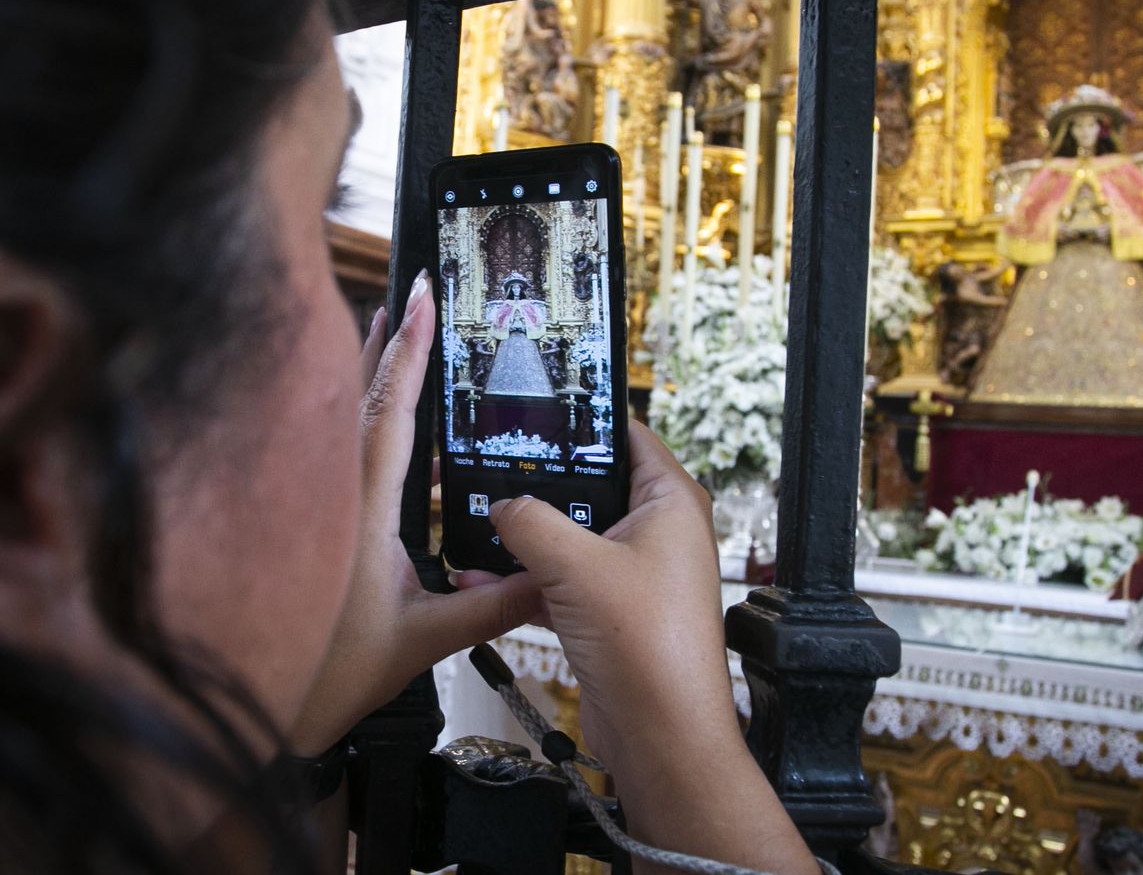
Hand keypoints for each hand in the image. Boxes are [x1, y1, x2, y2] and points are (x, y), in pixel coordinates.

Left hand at [290, 273, 544, 752]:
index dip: (411, 352)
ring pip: (346, 423)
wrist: (257, 715)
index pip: (390, 412)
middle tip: (408, 292)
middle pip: (361, 400)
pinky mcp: (314, 526)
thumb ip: (492, 609)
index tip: (422, 298)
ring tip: (393, 332)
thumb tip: (551, 581)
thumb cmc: (327, 678)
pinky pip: (343, 456)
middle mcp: (335, 497)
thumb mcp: (423, 642)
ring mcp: (320, 508)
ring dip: (372, 376)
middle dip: (386, 343)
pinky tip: (387, 424)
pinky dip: (366, 420)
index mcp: (360, 509)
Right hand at [462, 424, 816, 874]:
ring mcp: (634, 573)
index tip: (538, 409)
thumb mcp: (576, 566)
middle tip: (488, 469)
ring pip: (571, 537)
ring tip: (471, 525)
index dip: (584, 421)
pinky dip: (526, 581)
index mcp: (670, 501)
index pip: (628, 436)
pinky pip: (562, 582)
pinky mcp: (611, 612)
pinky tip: (480, 580)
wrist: (661, 733)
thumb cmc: (649, 646)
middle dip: (539, 486)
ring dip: (524, 539)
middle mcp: (658, 531)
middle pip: (591, 487)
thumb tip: (503, 504)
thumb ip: (531, 522)